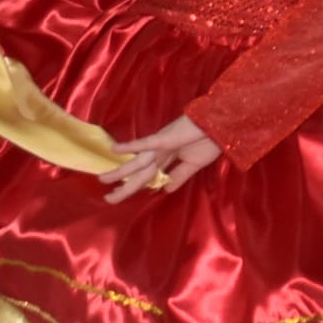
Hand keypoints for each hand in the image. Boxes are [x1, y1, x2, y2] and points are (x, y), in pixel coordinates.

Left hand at [102, 115, 220, 203]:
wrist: (219, 124)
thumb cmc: (209, 141)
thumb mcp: (194, 164)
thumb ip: (179, 176)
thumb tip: (165, 190)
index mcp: (167, 159)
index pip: (147, 176)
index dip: (135, 187)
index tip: (123, 195)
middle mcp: (159, 153)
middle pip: (138, 173)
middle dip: (124, 187)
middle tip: (108, 198)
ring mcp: (160, 146)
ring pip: (137, 162)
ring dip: (120, 172)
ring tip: (103, 180)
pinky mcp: (164, 138)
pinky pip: (145, 143)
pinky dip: (131, 146)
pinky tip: (115, 149)